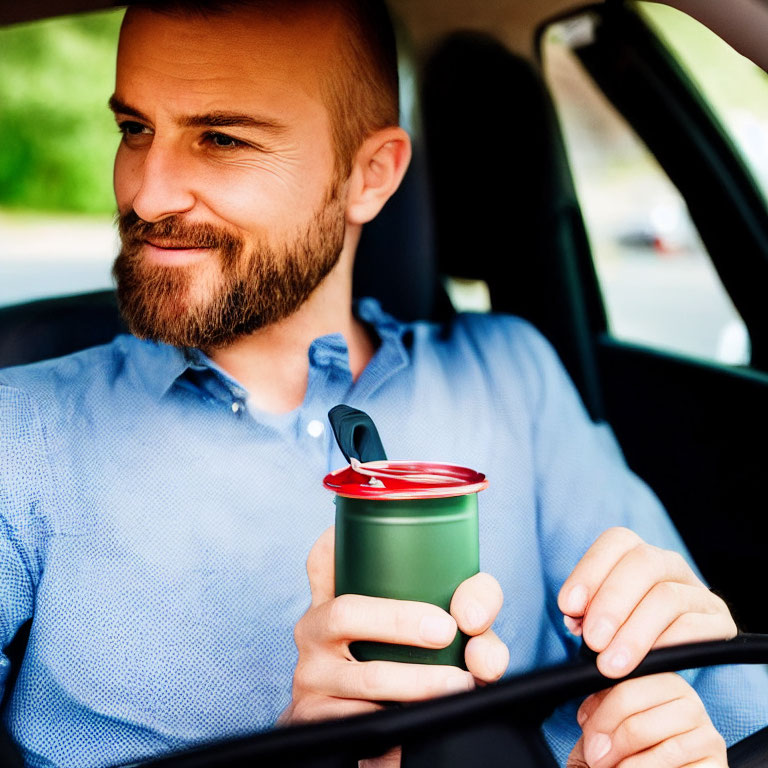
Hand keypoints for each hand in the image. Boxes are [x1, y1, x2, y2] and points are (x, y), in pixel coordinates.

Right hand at [280, 526, 508, 741]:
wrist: (367, 741)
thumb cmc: (408, 662)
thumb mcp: (436, 624)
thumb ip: (472, 610)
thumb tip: (478, 628)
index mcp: (336, 597)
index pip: (324, 558)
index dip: (337, 543)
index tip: (374, 541)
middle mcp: (316, 630)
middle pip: (346, 612)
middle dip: (400, 620)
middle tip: (447, 629)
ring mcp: (312, 676)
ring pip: (364, 675)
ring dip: (418, 682)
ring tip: (459, 684)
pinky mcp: (317, 721)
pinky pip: (361, 720)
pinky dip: (400, 723)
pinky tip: (425, 721)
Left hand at [558, 527, 735, 677]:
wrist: (670, 669)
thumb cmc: (623, 636)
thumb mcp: (601, 618)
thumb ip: (585, 612)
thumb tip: (575, 617)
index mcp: (637, 553)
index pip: (616, 541)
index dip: (589, 570)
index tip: (568, 606)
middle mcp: (670, 565)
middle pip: (643, 562)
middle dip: (611, 602)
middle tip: (592, 641)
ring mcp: (697, 592)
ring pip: (667, 597)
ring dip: (634, 633)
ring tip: (610, 664)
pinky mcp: (719, 623)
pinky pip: (694, 628)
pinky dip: (665, 646)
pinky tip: (646, 665)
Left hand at [567, 673, 727, 766]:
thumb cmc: (632, 751)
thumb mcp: (611, 724)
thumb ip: (601, 709)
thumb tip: (587, 715)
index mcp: (661, 681)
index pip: (627, 684)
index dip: (603, 711)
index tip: (587, 731)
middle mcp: (688, 701)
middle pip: (638, 712)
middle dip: (610, 739)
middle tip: (595, 757)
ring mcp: (706, 733)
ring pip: (658, 741)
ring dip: (628, 762)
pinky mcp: (716, 763)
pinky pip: (677, 763)